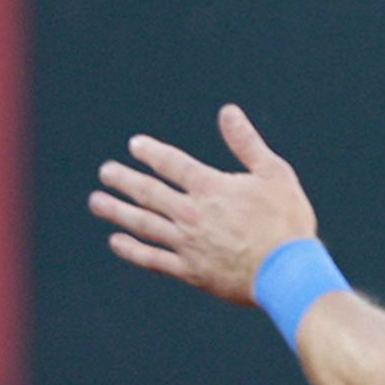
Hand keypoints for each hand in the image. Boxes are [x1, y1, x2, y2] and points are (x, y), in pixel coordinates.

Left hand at [91, 104, 315, 303]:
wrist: (286, 272)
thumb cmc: (286, 220)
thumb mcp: (274, 173)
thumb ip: (246, 143)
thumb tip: (228, 112)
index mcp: (212, 188)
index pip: (173, 164)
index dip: (152, 153)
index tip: (135, 146)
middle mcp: (192, 214)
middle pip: (149, 193)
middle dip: (124, 180)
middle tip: (105, 172)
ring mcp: (187, 244)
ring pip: (143, 224)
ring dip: (118, 212)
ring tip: (97, 202)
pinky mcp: (189, 270)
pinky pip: (152, 259)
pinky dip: (132, 250)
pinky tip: (116, 242)